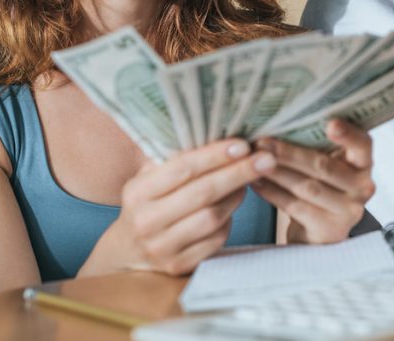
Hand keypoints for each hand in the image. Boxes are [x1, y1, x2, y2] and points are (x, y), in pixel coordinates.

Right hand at [88, 139, 275, 275]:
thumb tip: (217, 127)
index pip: (182, 169)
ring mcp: (162, 247)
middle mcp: (146, 221)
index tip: (243, 144)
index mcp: (137, 192)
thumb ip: (174, 157)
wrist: (127, 253)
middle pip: (203, 193)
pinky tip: (232, 206)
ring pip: (213, 217)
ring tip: (249, 179)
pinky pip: (216, 239)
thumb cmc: (148, 203)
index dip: (215, 155)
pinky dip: (229, 220)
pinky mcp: (179, 266)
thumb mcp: (149, 179)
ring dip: (237, 196)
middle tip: (266, 159)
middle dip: (239, 173)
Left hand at [251, 119, 374, 243]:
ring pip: (308, 187)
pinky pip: (296, 207)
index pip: (362, 144)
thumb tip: (280, 119)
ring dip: (277, 172)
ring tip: (254, 161)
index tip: (330, 123)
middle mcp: (363, 187)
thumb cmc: (319, 186)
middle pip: (324, 166)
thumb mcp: (325, 164)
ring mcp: (349, 211)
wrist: (318, 231)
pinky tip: (256, 182)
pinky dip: (273, 193)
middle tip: (262, 142)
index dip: (348, 134)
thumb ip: (315, 144)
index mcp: (363, 163)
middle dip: (289, 153)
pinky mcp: (331, 230)